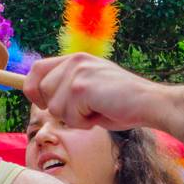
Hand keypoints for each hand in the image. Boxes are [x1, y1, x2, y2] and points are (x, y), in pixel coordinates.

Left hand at [23, 54, 160, 132]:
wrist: (151, 103)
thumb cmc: (124, 104)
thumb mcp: (91, 92)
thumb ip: (69, 91)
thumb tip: (43, 102)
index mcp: (76, 60)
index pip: (37, 69)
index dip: (32, 88)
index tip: (39, 102)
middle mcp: (74, 61)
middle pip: (40, 91)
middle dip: (57, 110)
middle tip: (85, 111)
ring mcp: (77, 73)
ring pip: (53, 107)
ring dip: (73, 118)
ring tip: (96, 111)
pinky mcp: (81, 87)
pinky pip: (68, 116)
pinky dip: (83, 123)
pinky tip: (101, 113)